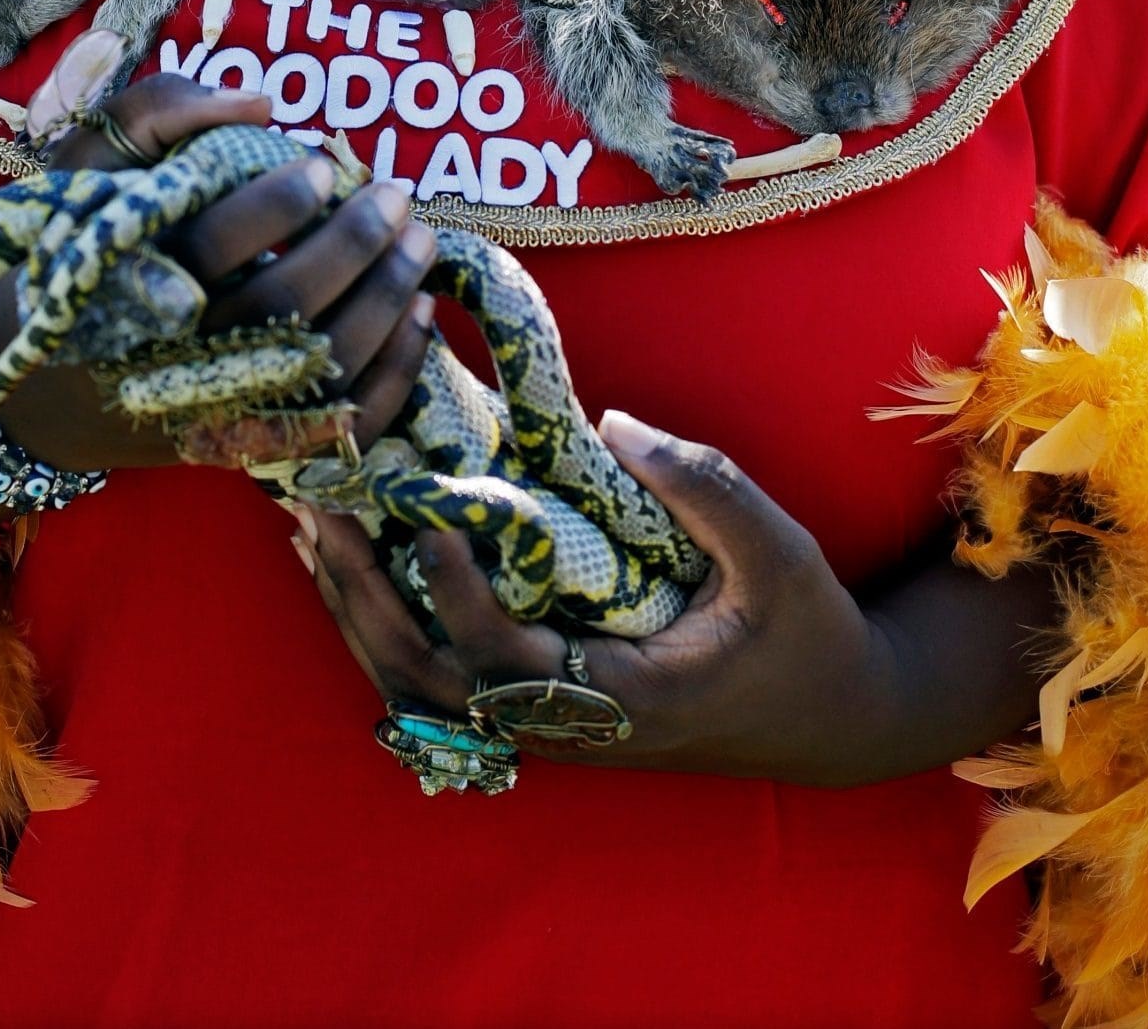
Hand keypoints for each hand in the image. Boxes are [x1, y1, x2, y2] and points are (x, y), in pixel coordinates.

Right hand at [0, 74, 435, 457]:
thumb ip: (160, 112)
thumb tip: (258, 104)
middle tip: (394, 196)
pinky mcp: (251, 448)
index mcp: (129, 282)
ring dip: (386, 299)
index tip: (323, 163)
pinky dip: (391, 373)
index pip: (215, 244)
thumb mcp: (90, 168)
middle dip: (353, 244)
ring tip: (420, 241)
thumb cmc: (76, 256)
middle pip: (282, 304)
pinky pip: (338, 425)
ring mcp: (218, 411)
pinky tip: (421, 315)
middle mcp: (175, 356)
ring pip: (321, 365)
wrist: (44, 392)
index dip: (279, 203)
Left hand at [298, 411, 906, 786]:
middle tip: (323, 513)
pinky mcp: (543, 707)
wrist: (831, 718)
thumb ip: (703, 486)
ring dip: (361, 614)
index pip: (508, 659)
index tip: (428, 518)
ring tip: (317, 527)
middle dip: (367, 603)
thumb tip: (613, 421)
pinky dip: (389, 626)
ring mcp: (550, 725)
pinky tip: (358, 564)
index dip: (458, 595)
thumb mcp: (776, 553)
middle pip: (434, 687)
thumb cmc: (804, 632)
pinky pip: (443, 681)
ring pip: (423, 692)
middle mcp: (570, 725)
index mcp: (624, 698)